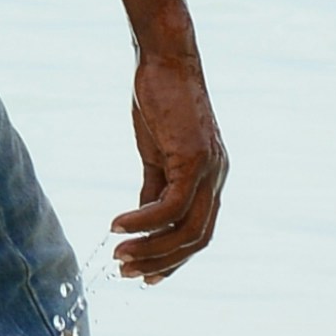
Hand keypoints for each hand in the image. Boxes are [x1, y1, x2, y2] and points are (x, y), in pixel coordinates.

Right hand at [115, 42, 228, 283]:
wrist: (165, 59)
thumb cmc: (159, 100)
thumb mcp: (156, 152)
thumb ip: (154, 187)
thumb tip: (143, 221)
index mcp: (212, 178)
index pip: (199, 232)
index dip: (174, 259)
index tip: (146, 276)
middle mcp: (218, 178)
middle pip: (197, 239)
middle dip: (162, 262)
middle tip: (127, 274)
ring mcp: (210, 169)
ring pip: (187, 228)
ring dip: (151, 248)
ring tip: (120, 258)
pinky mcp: (194, 158)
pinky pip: (170, 205)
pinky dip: (143, 221)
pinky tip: (118, 226)